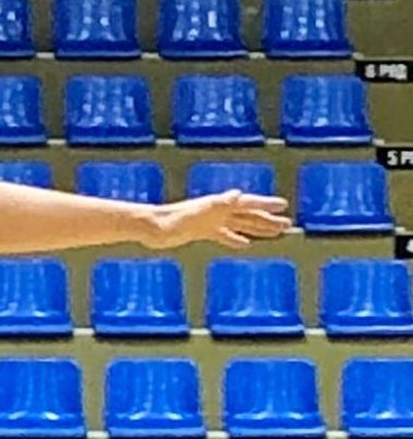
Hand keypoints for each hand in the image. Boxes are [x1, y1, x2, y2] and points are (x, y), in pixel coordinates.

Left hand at [144, 191, 291, 250]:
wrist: (149, 226)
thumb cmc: (170, 220)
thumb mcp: (197, 212)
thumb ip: (218, 204)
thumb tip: (238, 194)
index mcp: (218, 205)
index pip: (248, 203)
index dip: (266, 205)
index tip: (284, 206)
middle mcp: (216, 211)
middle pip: (248, 214)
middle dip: (268, 219)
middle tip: (288, 225)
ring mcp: (209, 221)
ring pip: (239, 224)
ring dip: (257, 228)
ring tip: (274, 233)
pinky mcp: (201, 232)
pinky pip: (223, 236)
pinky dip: (236, 239)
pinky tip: (244, 244)